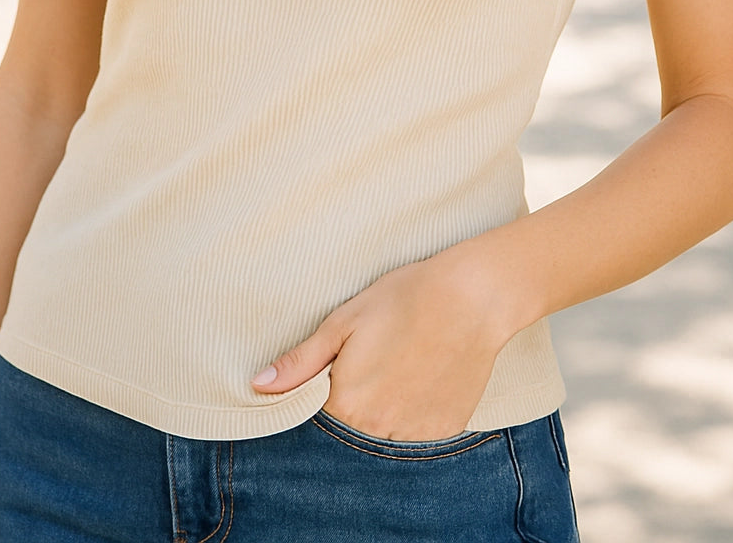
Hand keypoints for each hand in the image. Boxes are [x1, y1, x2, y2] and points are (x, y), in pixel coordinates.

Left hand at [249, 241, 510, 440]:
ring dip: (385, 410)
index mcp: (347, 404)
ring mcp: (415, 435)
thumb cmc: (405, 299)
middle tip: (377, 360)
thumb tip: (260, 385)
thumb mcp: (345, 320)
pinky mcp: (445, 429)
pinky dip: (416, 412)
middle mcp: (379, 430)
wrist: (473, 298)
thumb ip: (302, 361)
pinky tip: (425, 376)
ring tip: (402, 365)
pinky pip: (418, 433)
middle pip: (352, 429)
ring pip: (385, 433)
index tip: (341, 366)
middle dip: (356, 401)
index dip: (325, 391)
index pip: (318, 417)